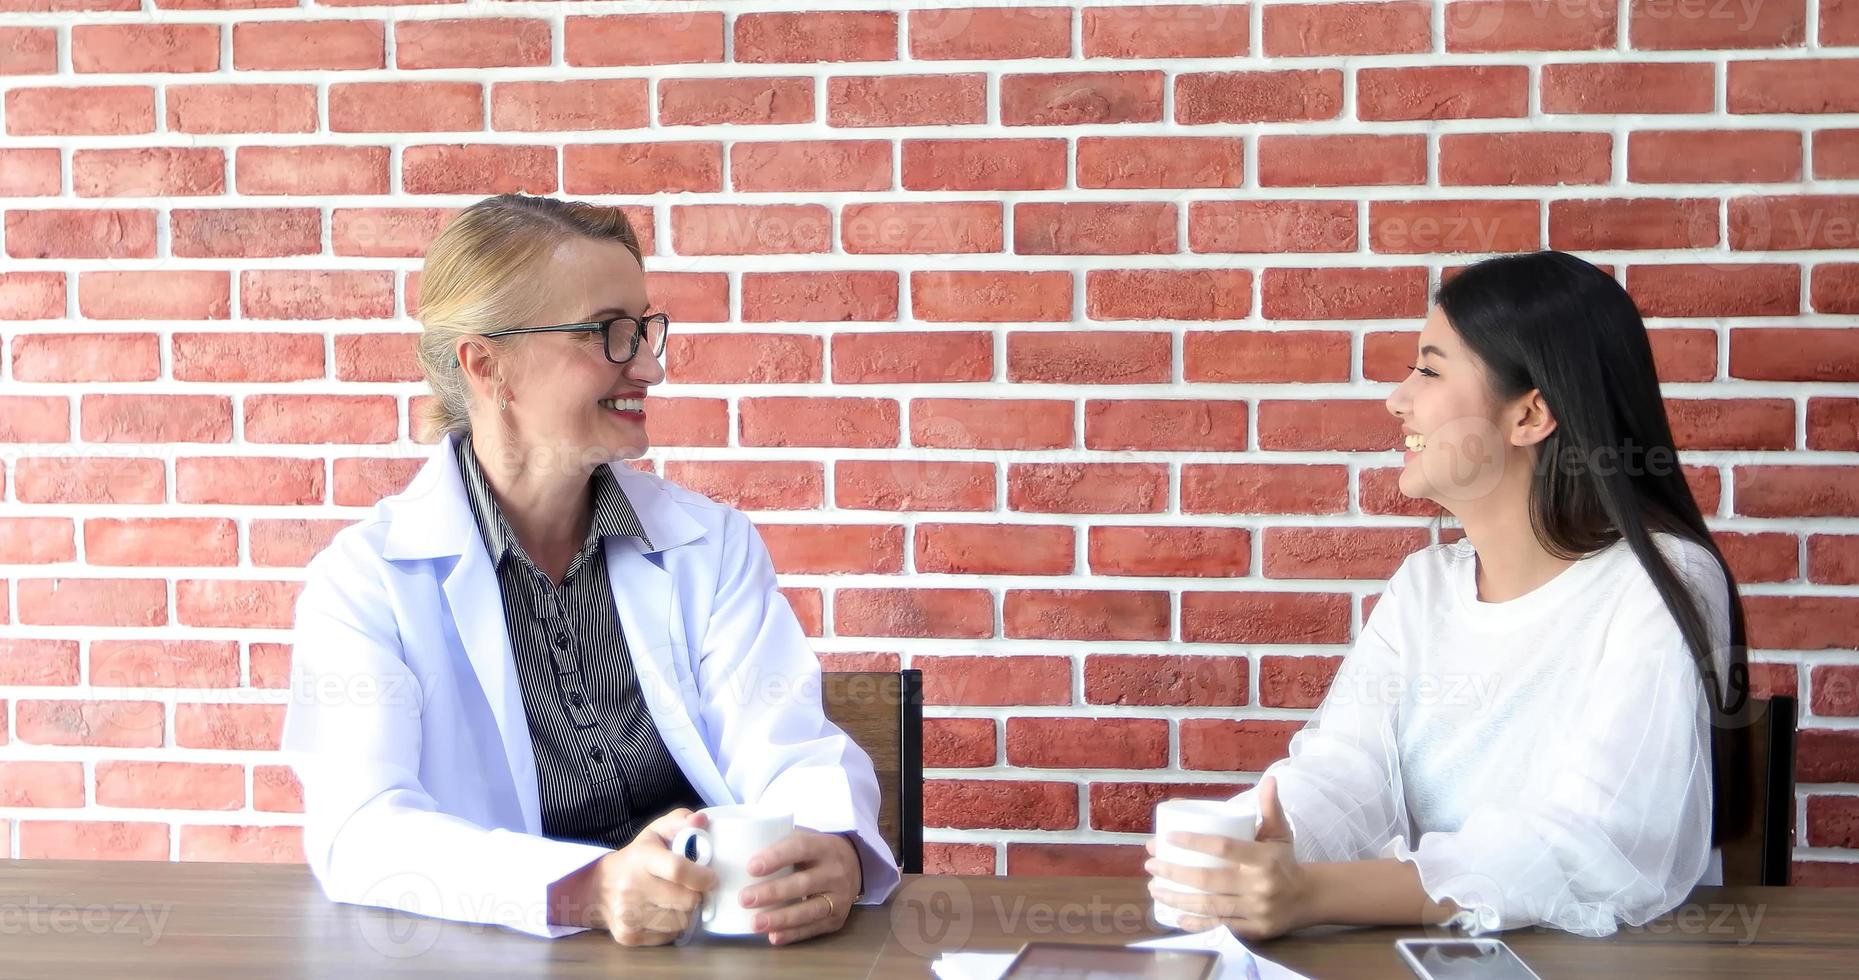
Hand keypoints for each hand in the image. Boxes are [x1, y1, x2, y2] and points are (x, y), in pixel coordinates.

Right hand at [554, 807, 718, 945]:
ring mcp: (628, 915)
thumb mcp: (656, 832)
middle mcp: (632, 887)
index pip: (678, 870)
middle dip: (695, 895)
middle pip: (685, 901)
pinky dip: (671, 926)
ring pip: (680, 922)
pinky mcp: (628, 936)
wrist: (598, 888)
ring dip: (684, 912)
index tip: (711, 878)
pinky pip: (669, 936)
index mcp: (642, 858)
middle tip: (691, 888)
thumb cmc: (636, 858)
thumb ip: (680, 821)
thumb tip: (701, 821)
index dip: (701, 876)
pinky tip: (661, 912)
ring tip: (674, 900)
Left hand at [736, 828, 860, 944]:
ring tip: (755, 924)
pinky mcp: (838, 919)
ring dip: (780, 918)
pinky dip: (793, 934)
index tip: (751, 867)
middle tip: (745, 899)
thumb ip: (779, 844)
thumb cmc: (816, 852)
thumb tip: (736, 855)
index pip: (800, 848)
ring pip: (809, 910)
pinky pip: (814, 928)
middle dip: (772, 892)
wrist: (854, 865)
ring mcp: (839, 897)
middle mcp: (835, 871)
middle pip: (803, 883)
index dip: (776, 857)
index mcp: (823, 846)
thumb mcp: (805, 839)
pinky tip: (773, 937)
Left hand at [1145, 777, 1309, 941]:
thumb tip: (1269, 779)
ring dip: (1177, 899)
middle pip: (1209, 880)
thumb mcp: (1280, 833)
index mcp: (1263, 858)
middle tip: (1151, 865)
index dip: (1193, 842)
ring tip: (1155, 888)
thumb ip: (1270, 808)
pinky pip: (1219, 926)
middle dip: (1174, 873)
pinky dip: (1196, 923)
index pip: (1224, 847)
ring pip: (1209, 906)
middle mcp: (1260, 885)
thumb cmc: (1284, 861)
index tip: (1167, 838)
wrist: (1309, 898)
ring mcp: (1256, 910)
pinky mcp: (1254, 930)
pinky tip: (1175, 916)